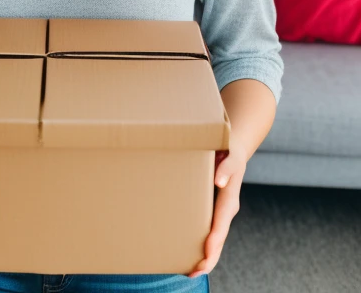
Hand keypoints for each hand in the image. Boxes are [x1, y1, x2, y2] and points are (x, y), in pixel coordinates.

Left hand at [187, 136, 246, 278]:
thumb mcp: (231, 155)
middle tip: (193, 273)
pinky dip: (201, 243)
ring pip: (214, 238)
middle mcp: (226, 209)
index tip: (205, 254)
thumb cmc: (230, 150)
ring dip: (204, 255)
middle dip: (208, 258)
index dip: (213, 240)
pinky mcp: (213, 207)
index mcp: (230, 199)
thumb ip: (227, 167)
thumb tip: (219, 181)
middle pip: (218, 238)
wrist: (232, 146)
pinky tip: (187, 250)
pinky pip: (208, 229)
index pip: (221, 224)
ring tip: (188, 271)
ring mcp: (220, 211)